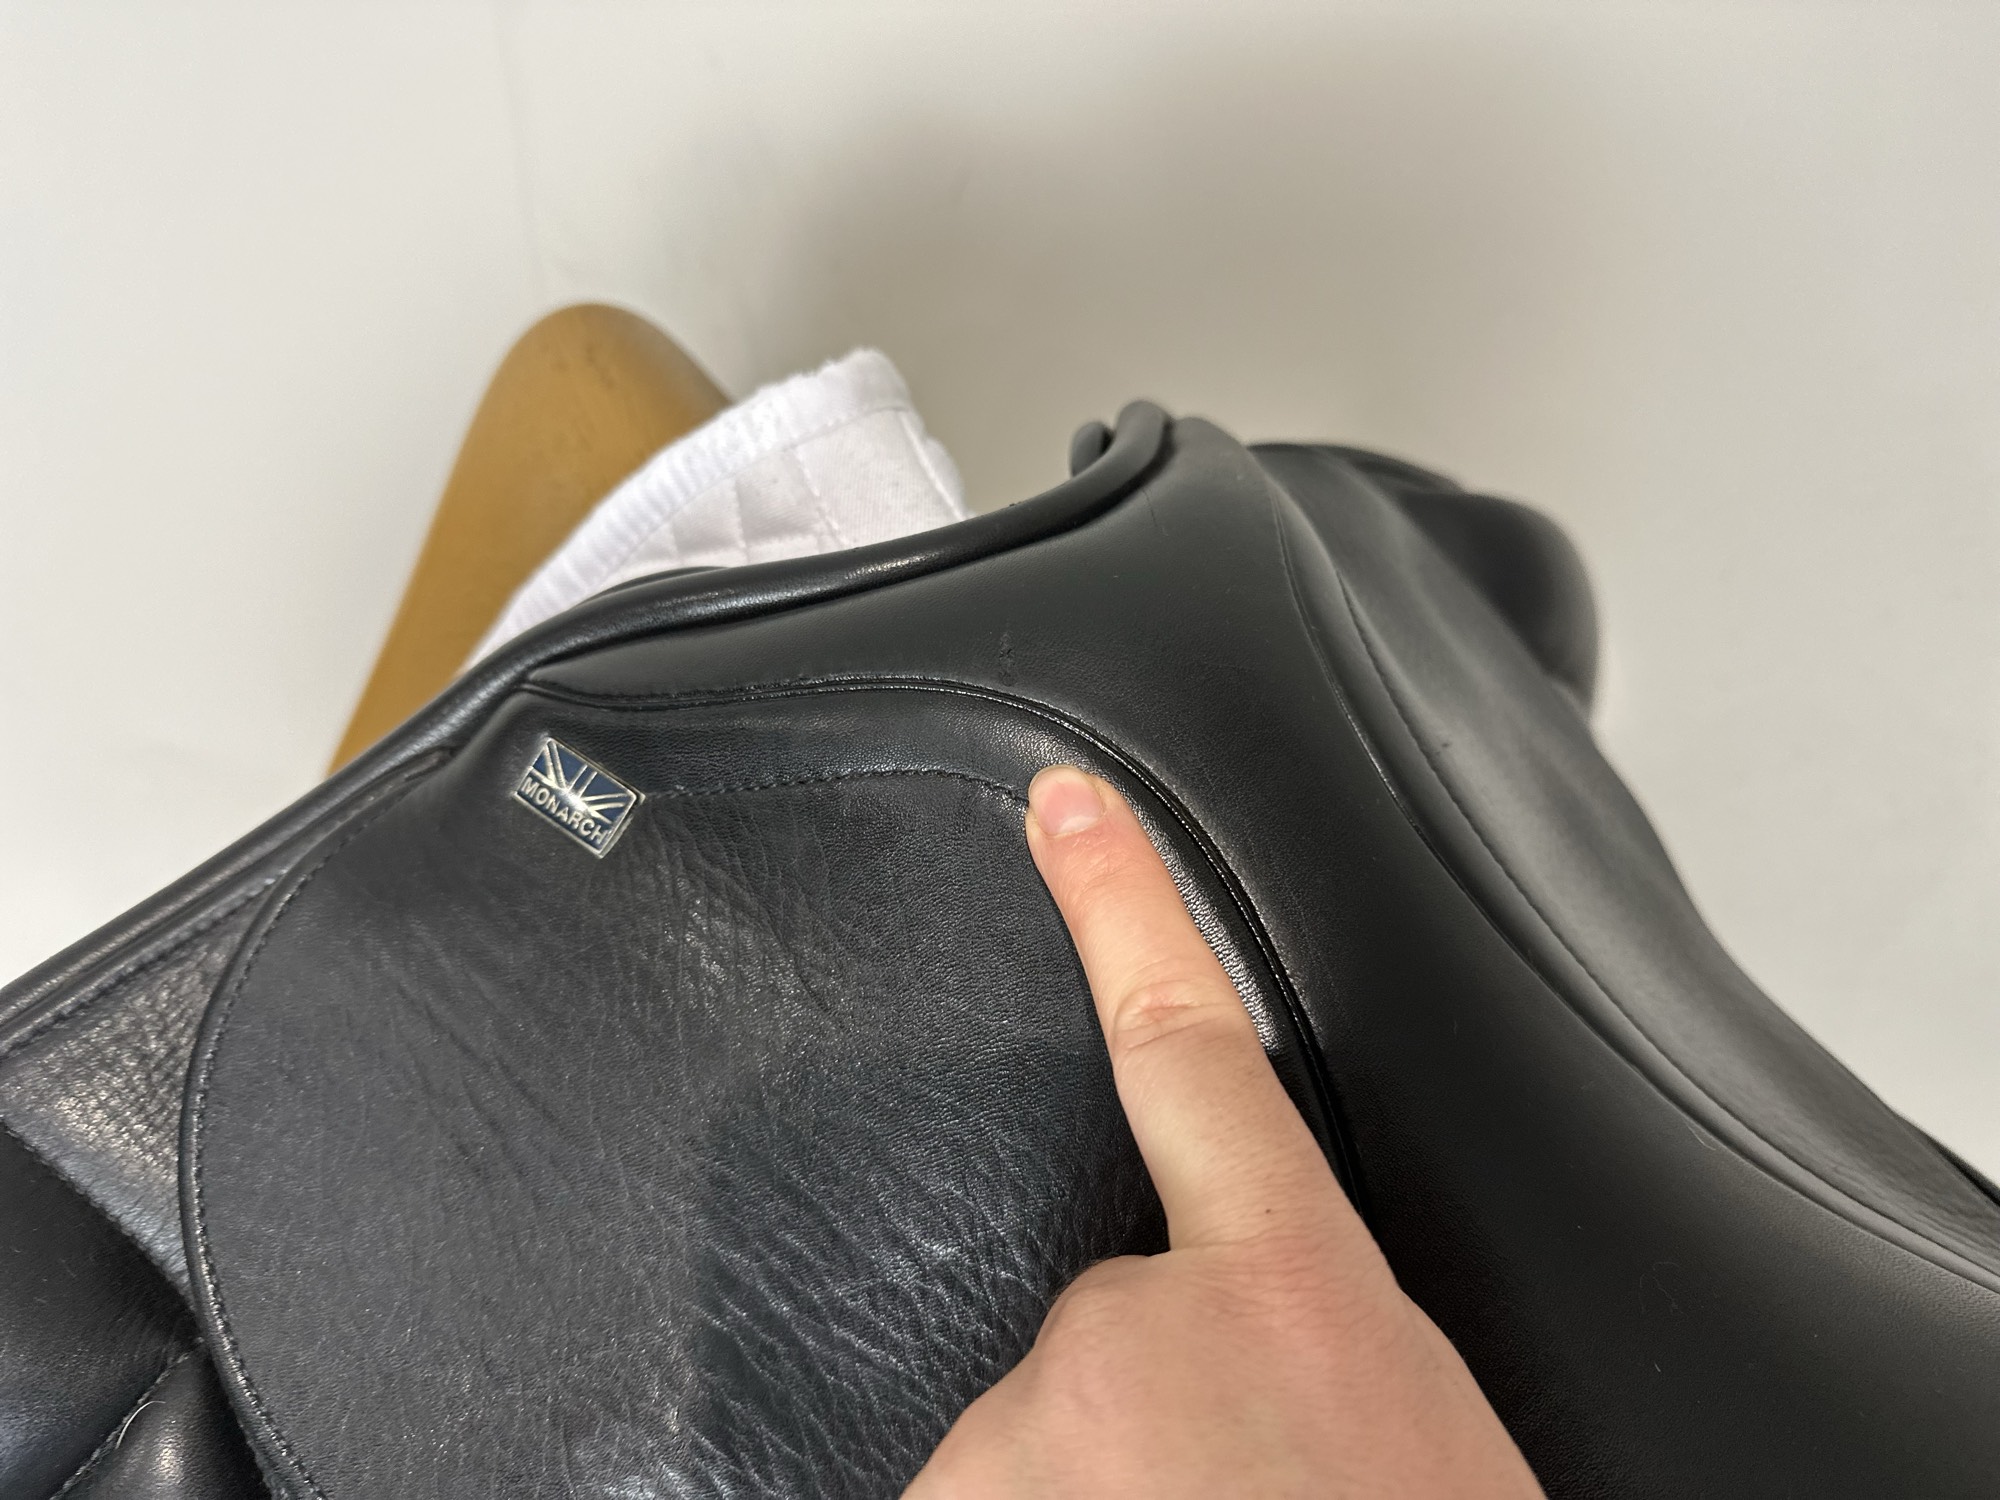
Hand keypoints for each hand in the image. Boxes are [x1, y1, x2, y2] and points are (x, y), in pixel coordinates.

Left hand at [904, 767, 1543, 1498]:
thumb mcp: (1408, 1428)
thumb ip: (1312, 1340)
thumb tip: (1254, 1348)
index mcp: (1294, 1290)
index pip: (1198, 1049)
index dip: (1129, 909)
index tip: (1070, 807)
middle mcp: (1137, 1328)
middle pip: (1095, 1328)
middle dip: (1140, 1413)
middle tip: (1226, 1499)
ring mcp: (1029, 1426)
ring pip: (1028, 1441)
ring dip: (1086, 1492)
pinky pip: (972, 1494)